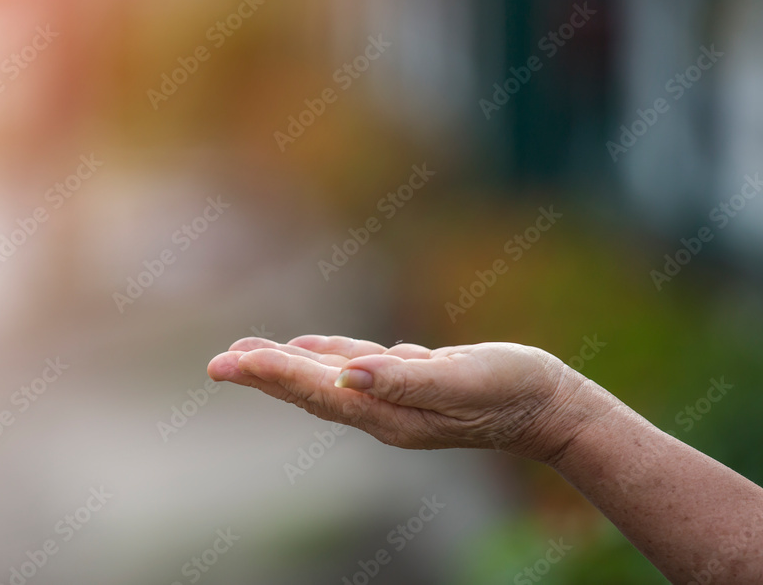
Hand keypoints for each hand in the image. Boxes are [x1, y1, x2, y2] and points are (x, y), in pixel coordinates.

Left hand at [207, 335, 596, 463]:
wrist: (547, 406)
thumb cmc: (511, 389)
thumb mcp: (463, 380)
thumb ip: (406, 380)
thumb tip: (351, 374)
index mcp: (389, 414)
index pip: (319, 392)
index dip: (275, 375)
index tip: (236, 361)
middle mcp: (382, 413)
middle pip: (310, 391)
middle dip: (263, 376)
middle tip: (218, 364)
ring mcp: (392, 402)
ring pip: (325, 380)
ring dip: (283, 368)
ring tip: (245, 356)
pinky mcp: (407, 386)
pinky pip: (353, 371)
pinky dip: (323, 359)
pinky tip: (307, 350)